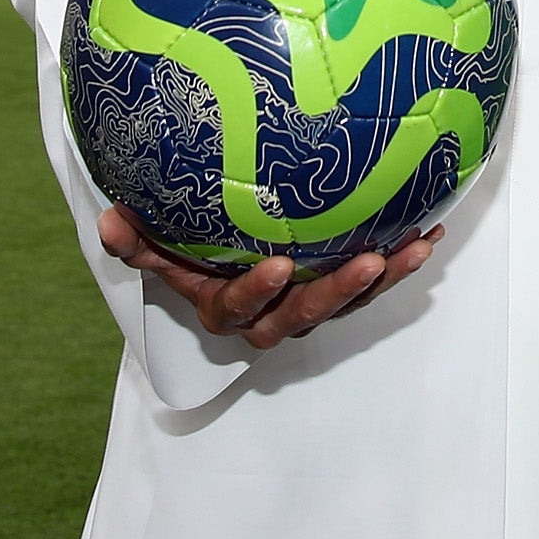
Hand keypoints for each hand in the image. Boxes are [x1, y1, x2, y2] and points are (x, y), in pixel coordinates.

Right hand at [97, 206, 441, 350]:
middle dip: (337, 291)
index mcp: (226, 307)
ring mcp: (307, 308)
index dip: (256, 292)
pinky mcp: (338, 294)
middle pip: (304, 314)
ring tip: (412, 249)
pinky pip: (371, 284)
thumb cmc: (188, 258)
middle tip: (369, 262)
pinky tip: (430, 233)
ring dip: (383, 279)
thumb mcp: (160, 253)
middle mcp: (269, 317)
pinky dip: (401, 262)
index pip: (238, 308)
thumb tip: (108, 220)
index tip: (278, 266)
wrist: (219, 277)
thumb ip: (136, 242)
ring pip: (346, 302)